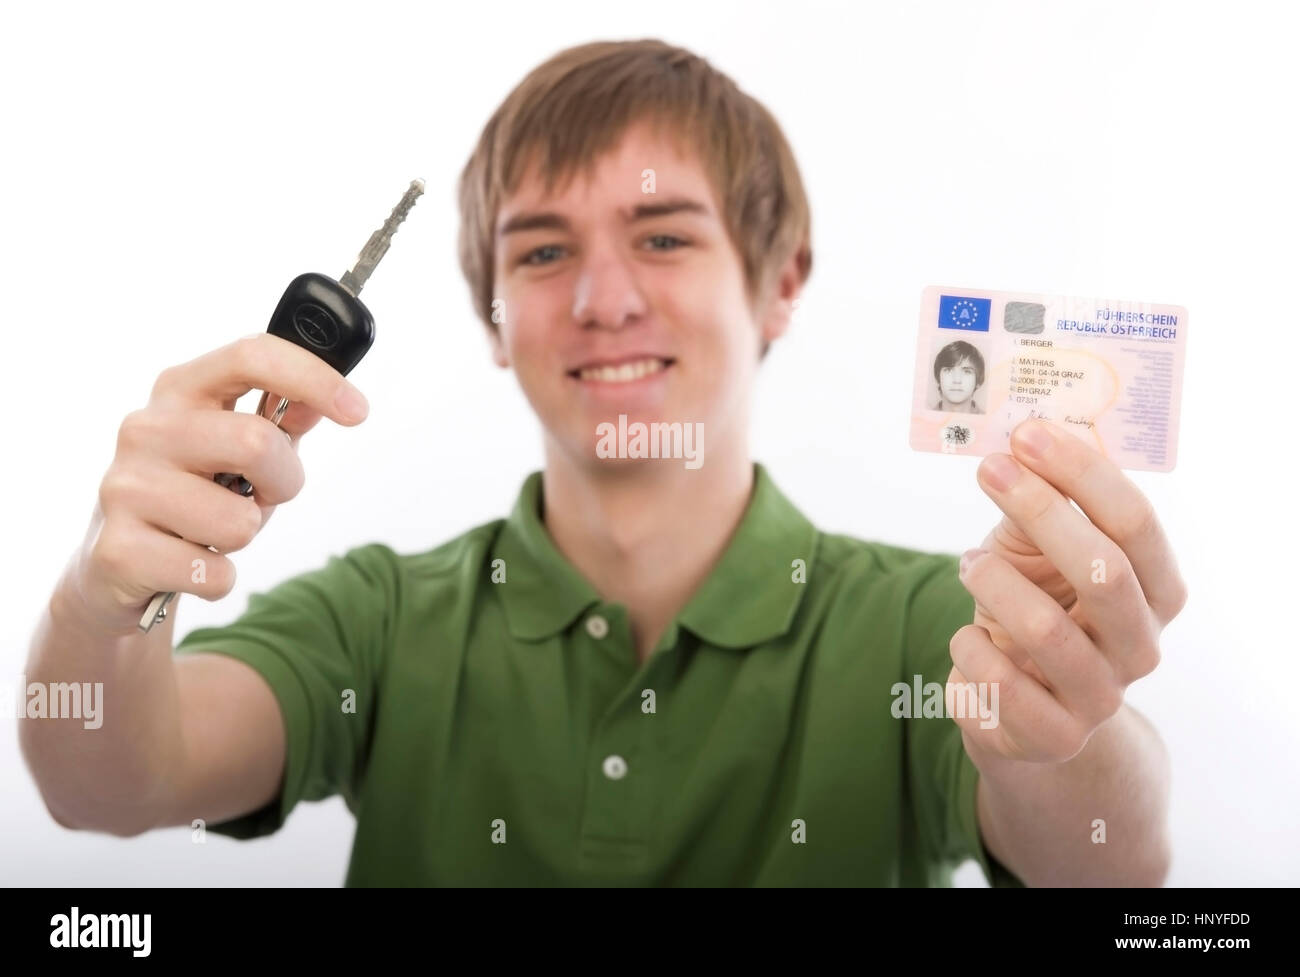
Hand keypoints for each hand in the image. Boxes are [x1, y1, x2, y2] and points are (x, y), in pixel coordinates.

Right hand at [72, 333, 368, 634]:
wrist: (117, 567)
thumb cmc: (196, 496)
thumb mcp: (243, 451)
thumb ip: (284, 418)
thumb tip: (327, 398)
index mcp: (180, 390)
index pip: (251, 356)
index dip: (313, 377)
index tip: (358, 410)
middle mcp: (145, 428)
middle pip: (256, 442)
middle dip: (282, 483)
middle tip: (259, 496)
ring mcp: (123, 488)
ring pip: (240, 521)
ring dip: (245, 535)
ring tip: (210, 530)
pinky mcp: (118, 551)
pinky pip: (215, 573)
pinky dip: (219, 577)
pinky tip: (187, 564)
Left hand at [948, 417, 1187, 763]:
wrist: (1016, 709)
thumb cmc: (1033, 607)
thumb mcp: (1040, 552)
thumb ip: (1040, 505)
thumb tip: (1017, 442)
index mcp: (1156, 592)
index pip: (1135, 523)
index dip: (1081, 472)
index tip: (1026, 433)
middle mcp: (1140, 647)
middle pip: (1104, 571)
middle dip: (1042, 511)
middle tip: (989, 470)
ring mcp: (1100, 699)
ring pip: (1045, 631)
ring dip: (992, 582)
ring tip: (968, 565)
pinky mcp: (1050, 736)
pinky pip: (998, 684)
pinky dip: (969, 649)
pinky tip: (966, 637)